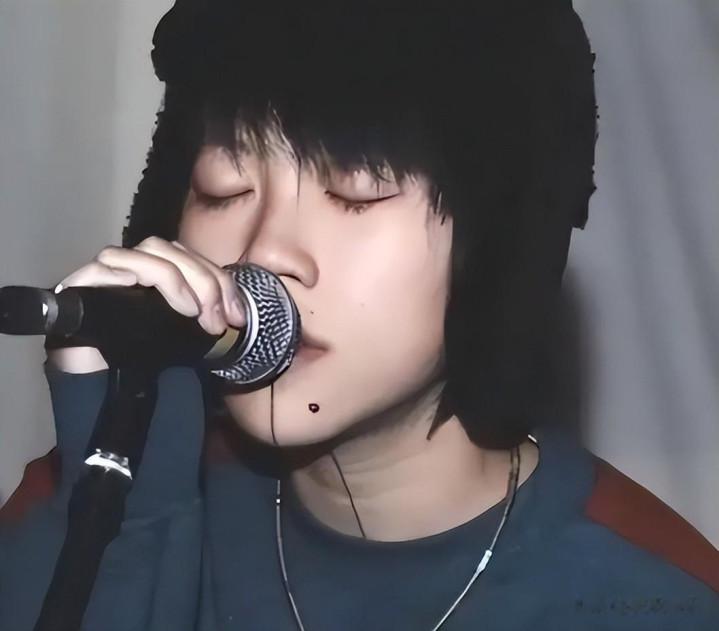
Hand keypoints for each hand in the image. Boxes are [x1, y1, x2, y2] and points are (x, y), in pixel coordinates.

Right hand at [47, 237, 246, 372]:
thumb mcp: (183, 335)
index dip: (221, 282)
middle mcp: (138, 264)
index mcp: (162, 271)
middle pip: (174, 251)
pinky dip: (130, 272)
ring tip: (190, 313)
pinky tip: (145, 292)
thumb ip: (205, 318)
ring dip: (175, 278)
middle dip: (206, 283)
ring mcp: (111, 269)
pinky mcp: (84, 281)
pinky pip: (105, 265)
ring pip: (147, 251)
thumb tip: (236, 317)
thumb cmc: (142, 354)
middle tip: (216, 322)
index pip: (195, 258)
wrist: (95, 379)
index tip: (237, 317)